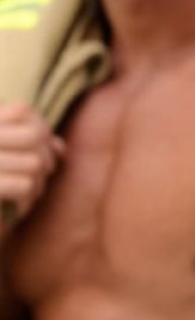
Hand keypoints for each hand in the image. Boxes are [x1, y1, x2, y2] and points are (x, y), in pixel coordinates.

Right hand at [0, 102, 64, 219]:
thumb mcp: (9, 161)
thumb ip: (30, 146)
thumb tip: (60, 148)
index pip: (22, 111)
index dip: (41, 129)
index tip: (43, 151)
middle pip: (33, 136)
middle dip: (46, 158)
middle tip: (40, 177)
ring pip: (34, 163)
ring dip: (38, 184)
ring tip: (28, 196)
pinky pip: (24, 185)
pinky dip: (27, 200)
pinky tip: (18, 209)